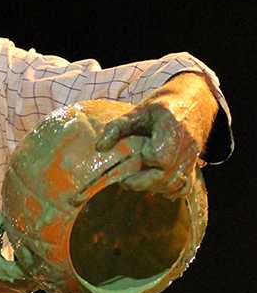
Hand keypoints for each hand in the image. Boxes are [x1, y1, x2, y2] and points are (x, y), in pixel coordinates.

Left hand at [95, 72, 217, 195]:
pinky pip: (183, 187)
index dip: (146, 159)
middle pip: (166, 176)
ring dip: (153, 187)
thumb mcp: (137, 111)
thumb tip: (99, 147)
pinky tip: (154, 184)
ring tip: (138, 180)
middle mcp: (185, 145)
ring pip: (174, 185)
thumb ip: (117, 128)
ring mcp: (191, 158)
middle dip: (142, 181)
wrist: (193, 102)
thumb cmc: (162, 107)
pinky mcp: (193, 166)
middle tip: (125, 179)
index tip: (136, 154)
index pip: (160, 156)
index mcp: (172, 128)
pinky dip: (168, 190)